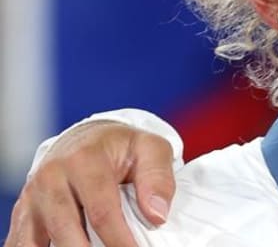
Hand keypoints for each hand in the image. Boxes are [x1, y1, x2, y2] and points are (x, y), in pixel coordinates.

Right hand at [3, 121, 174, 246]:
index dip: (118, 239)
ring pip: (38, 239)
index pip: (101, 210)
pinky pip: (22, 241)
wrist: (86, 138)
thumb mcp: (150, 148)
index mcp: (84, 159)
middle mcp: (51, 177)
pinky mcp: (24, 212)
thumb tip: (156, 215)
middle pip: (65, 229)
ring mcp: (33, 196)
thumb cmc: (122, 147)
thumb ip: (157, 178)